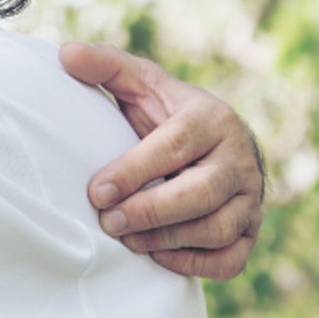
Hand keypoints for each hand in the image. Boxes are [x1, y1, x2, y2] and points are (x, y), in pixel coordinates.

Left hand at [61, 41, 265, 281]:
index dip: (134, 171)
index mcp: (212, 118)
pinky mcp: (251, 231)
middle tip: (108, 222)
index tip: (95, 191)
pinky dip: (194, 264)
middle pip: (201, 193)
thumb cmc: (166, 113)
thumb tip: (67, 53)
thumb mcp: (141, 83)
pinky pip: (231, 259)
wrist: (214, 143)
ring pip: (218, 229)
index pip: (176, 146)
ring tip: (126, 239)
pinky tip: (156, 255)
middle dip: (150, 212)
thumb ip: (106, 65)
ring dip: (168, 239)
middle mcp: (239, 159)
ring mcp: (250, 198)